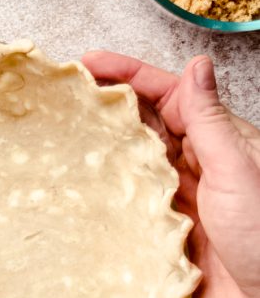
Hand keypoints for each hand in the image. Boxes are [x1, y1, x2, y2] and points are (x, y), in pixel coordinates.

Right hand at [82, 52, 259, 297]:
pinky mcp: (165, 234)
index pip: (166, 95)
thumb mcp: (236, 167)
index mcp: (214, 140)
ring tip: (62, 135)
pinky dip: (107, 196)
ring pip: (132, 163)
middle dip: (106, 107)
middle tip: (65, 96)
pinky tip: (81, 189)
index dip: (128, 75)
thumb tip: (197, 64)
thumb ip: (209, 120)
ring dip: (102, 149)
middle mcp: (194, 165)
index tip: (89, 63)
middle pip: (143, 125)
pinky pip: (130, 207)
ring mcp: (177, 199)